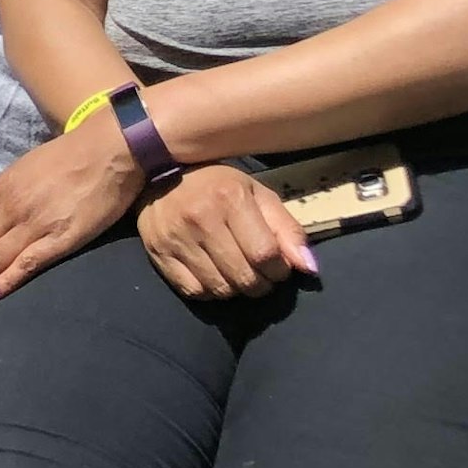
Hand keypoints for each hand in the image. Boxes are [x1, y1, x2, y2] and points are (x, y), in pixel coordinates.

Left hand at [0, 116, 144, 319]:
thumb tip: (4, 215)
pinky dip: (4, 283)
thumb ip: (14, 192)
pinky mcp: (60, 237)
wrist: (110, 148)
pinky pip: (25, 264)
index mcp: (3, 189)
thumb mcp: (30, 168)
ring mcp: (34, 223)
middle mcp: (11, 207)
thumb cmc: (75, 156)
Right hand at [139, 165, 316, 302]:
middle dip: (261, 284)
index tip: (278, 267)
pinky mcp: (158, 254)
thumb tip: (309, 268)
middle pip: (245, 278)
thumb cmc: (217, 186)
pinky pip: (194, 292)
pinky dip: (210, 292)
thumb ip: (287, 230)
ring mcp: (177, 238)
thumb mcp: (258, 196)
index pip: (266, 255)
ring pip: (221, 289)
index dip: (280, 270)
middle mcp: (202, 219)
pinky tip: (213, 276)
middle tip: (259, 273)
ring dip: (237, 290)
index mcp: (231, 198)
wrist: (158, 175)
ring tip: (237, 274)